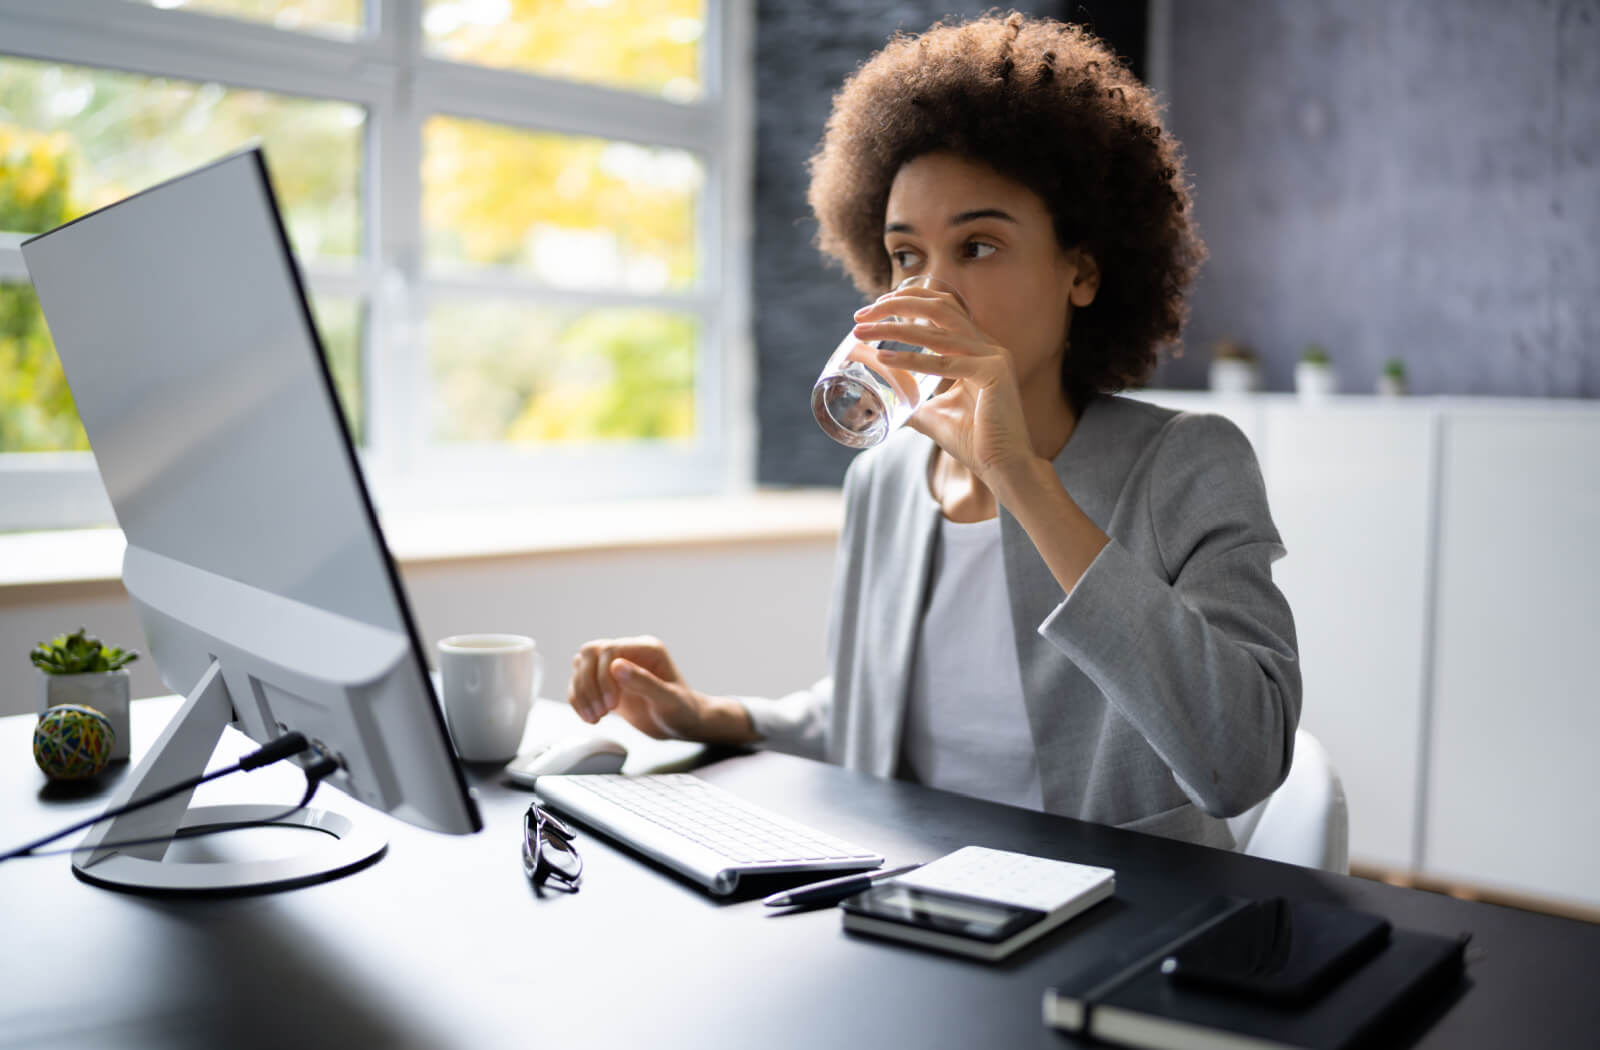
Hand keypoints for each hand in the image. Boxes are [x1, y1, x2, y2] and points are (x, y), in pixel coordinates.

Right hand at [566, 636, 753, 744]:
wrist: (683, 724)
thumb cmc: (682, 711)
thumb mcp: (668, 700)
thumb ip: (645, 682)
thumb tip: (616, 666)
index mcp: (647, 649)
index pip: (609, 649)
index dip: (603, 676)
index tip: (612, 705)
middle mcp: (629, 652)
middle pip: (590, 653)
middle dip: (588, 684)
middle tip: (601, 713)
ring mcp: (616, 667)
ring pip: (581, 666)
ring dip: (581, 693)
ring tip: (595, 718)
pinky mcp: (607, 683)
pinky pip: (580, 683)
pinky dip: (579, 699)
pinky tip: (590, 717)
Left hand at [851, 285, 1034, 484]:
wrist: (1003, 468)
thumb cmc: (975, 442)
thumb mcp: (935, 414)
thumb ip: (914, 402)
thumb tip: (886, 404)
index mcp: (977, 348)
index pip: (942, 307)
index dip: (907, 300)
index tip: (872, 311)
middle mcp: (986, 345)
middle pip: (938, 307)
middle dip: (896, 304)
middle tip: (860, 315)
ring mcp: (993, 356)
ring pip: (936, 330)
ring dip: (893, 328)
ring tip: (861, 332)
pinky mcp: (994, 373)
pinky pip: (944, 363)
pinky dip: (910, 359)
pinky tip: (883, 358)